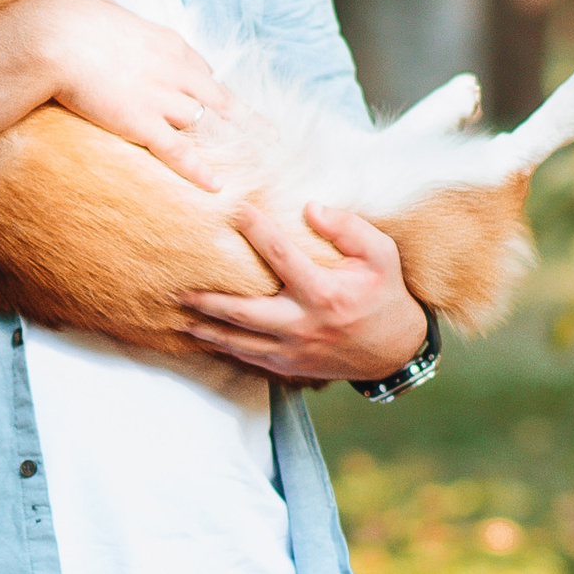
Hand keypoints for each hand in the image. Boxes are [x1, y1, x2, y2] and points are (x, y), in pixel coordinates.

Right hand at [33, 0, 235, 187]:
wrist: (59, 38)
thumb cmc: (75, 25)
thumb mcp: (111, 19)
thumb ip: (121, 32)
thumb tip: (110, 30)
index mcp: (169, 44)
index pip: (201, 70)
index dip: (211, 90)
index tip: (219, 103)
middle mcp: (176, 71)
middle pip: (221, 99)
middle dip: (247, 120)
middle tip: (270, 137)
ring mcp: (162, 99)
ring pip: (207, 125)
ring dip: (229, 146)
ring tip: (252, 166)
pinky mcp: (143, 123)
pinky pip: (178, 152)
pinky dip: (198, 170)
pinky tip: (216, 186)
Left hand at [179, 203, 427, 383]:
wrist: (394, 351)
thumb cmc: (385, 296)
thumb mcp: (381, 255)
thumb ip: (349, 228)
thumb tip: (311, 208)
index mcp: (324, 293)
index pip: (280, 256)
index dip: (255, 230)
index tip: (234, 210)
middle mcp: (303, 324)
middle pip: (241, 311)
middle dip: (207, 298)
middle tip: (179, 285)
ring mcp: (292, 349)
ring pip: (237, 340)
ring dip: (205, 327)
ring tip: (179, 313)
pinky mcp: (288, 365)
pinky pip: (247, 357)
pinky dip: (223, 347)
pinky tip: (203, 336)